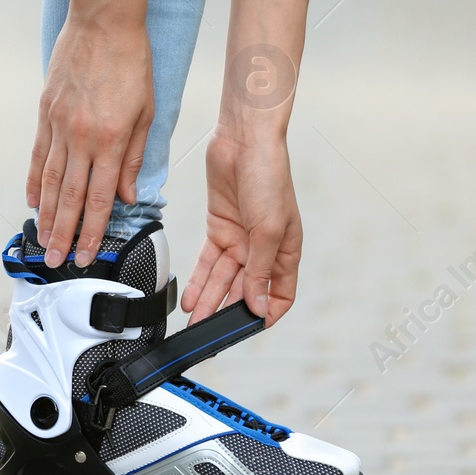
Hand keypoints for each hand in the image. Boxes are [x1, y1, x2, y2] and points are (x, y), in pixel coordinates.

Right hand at [27, 16, 155, 266]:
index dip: (93, 232)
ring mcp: (60, 125)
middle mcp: (83, 137)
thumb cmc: (132, 61)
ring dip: (47, 215)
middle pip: (72, 197)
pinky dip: (35, 180)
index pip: (101, 198)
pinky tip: (34, 200)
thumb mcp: (148, 110)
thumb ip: (136, 156)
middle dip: (64, 234)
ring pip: (51, 181)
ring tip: (43, 240)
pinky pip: (38, 154)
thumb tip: (127, 193)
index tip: (88, 255)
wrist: (103, 21)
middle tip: (57, 261)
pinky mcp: (46, 113)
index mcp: (113, 140)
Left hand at [182, 131, 302, 325]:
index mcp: (285, 251)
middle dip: (228, 311)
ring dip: (209, 300)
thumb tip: (256, 305)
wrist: (244, 141)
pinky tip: (190, 299)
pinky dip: (198, 280)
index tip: (249, 329)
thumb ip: (259, 271)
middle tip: (211, 333)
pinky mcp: (219, 227)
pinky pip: (207, 262)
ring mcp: (240, 239)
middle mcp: (263, 248)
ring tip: (195, 322)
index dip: (267, 312)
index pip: (281, 294)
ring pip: (223, 279)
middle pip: (245, 290)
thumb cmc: (268, 177)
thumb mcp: (267, 229)